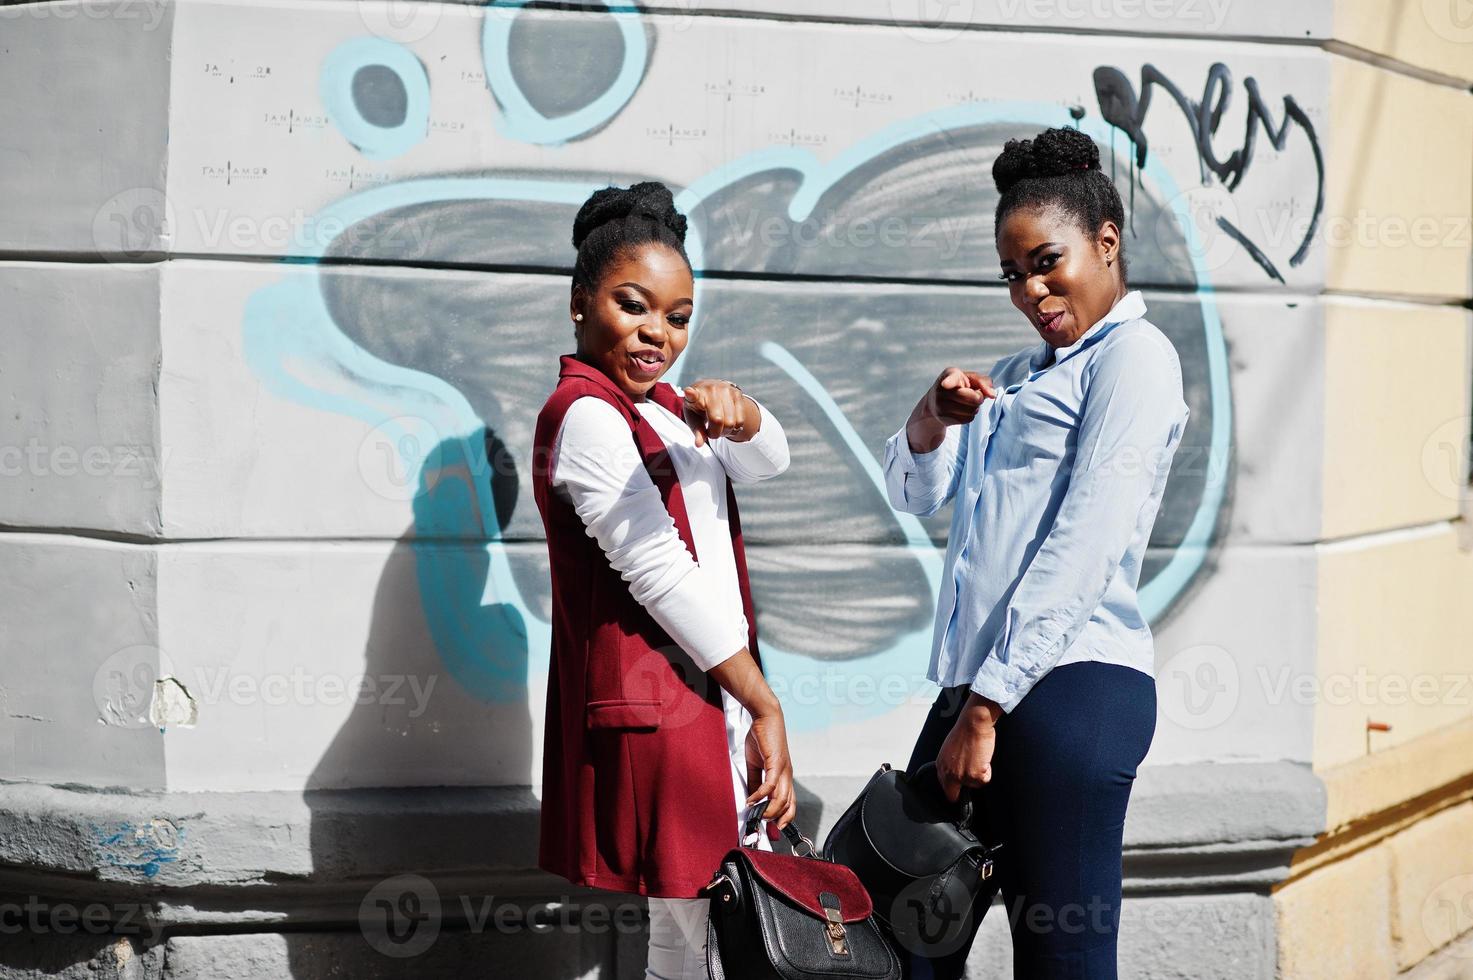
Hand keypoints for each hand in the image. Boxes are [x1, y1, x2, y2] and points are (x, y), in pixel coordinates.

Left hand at [682, 379, 757, 446]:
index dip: (691, 394)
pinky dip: (734, 428)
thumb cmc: (699, 408)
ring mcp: (726, 390)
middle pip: (718, 420)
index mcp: (695, 395)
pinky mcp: (737, 394)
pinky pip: (740, 421)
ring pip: (731, 422)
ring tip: (719, 427)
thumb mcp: (694, 419)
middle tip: (711, 431)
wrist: (712, 390)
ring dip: (726, 431)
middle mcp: (711, 389)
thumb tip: (699, 445)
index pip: (693, 395)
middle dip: (715, 433)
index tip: (688, 392)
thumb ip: (697, 431)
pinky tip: (728, 423)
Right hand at [744, 708, 796, 829]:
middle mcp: (787, 775)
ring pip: (781, 799)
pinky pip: (770, 786)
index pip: (789, 802)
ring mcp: (783, 770)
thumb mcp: (756, 763)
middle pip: (788, 805)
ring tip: (755, 814)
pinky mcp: (776, 763)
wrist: (765, 716)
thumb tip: (752, 798)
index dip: (784, 817)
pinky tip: (751, 801)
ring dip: (768, 811)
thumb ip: (755, 781)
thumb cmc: (761, 737)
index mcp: (784, 775)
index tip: (773, 828)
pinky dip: (760, 796)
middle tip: (762, 826)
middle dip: (777, 820)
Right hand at [907, 367, 996, 453]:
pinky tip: (961, 410)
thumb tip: (992, 394)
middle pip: (973, 398)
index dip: (949, 382)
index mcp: (949, 375)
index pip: (951, 379)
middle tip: (974, 394)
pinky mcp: (944, 419)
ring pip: (972, 410)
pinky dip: (970, 415)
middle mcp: (942, 390)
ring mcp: (941, 406)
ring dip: (975, 407)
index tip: (945, 384)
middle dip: (979, 397)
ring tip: (966, 402)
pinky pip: (968, 419)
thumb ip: (983, 381)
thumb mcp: (969, 378)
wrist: (934, 403)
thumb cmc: (957, 387)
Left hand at [935, 693, 1001, 803]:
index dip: (953, 787)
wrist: (973, 723)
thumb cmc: (964, 731)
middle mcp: (949, 774)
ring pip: (974, 785)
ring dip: (979, 774)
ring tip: (978, 757)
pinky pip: (985, 780)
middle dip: (962, 792)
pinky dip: (987, 771)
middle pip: (953, 795)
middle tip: (970, 782)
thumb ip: (950, 764)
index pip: (944, 786)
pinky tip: (984, 758)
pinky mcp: (975, 775)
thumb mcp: (949, 750)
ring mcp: (961, 776)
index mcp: (941, 766)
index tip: (959, 786)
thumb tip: (957, 772)